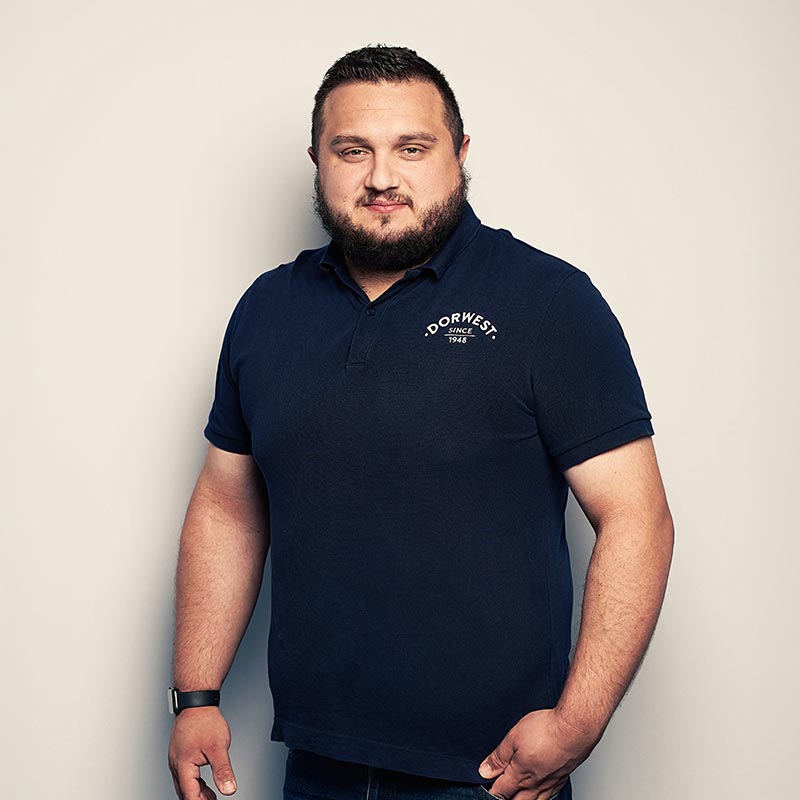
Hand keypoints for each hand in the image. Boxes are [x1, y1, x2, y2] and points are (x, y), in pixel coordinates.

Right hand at [168, 706, 237, 798]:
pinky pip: (184, 773)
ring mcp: (176, 758)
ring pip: (184, 783)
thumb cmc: (205, 720)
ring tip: (211, 797)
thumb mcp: (218, 747)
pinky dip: (194, 782)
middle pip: (184, 792)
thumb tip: (229, 789)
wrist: (197, 701)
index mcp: (182, 766)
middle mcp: (175, 764)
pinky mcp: (180, 753)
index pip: (190, 796)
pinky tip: (204, 783)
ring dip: (196, 792)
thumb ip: (223, 770)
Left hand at [477, 708, 598, 799]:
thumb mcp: (513, 737)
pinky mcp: (562, 778)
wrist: (575, 729)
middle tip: (499, 795)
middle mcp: (535, 784)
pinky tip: (539, 793)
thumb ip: (498, 757)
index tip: (486, 787)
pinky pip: (548, 796)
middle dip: (506, 799)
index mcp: (520, 775)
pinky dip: (540, 797)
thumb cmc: (546, 730)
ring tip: (516, 797)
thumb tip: (485, 771)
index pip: (501, 790)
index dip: (491, 790)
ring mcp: (550, 783)